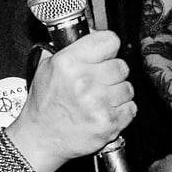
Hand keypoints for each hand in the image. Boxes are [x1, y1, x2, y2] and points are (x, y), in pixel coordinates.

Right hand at [11, 31, 134, 171]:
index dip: (108, 48)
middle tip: (98, 82)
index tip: (105, 54)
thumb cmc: (44, 105)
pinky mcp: (108, 123)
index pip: (109, 41)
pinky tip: (104, 112)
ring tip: (99, 100)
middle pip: (121, 65)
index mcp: (68, 63)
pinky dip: (121, 111)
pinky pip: (131, 108)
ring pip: (128, 88)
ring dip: (117, 94)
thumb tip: (91, 32)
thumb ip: (70, 48)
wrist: (41, 139)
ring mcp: (97, 104)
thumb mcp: (46, 68)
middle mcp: (84, 81)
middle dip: (112, 74)